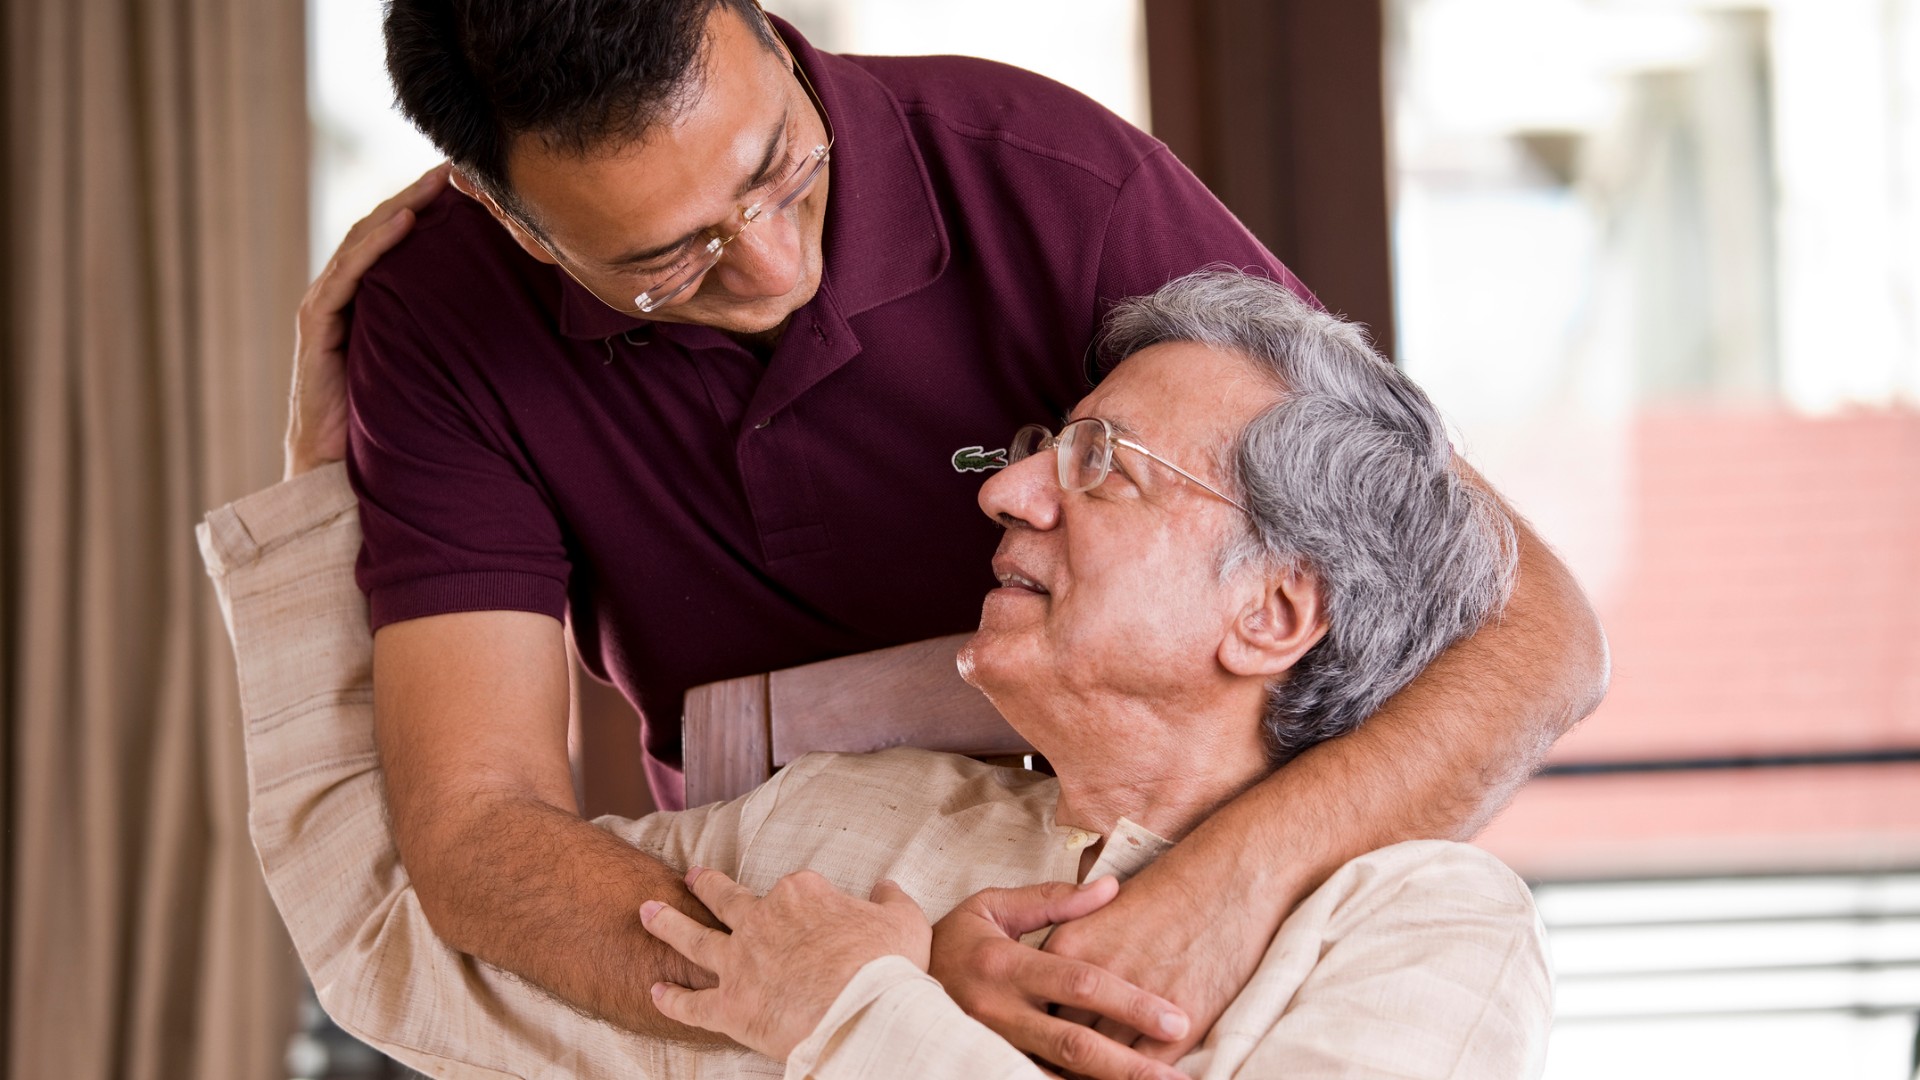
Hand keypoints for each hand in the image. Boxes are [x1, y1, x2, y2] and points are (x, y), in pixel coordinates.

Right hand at [284, 163, 449, 478]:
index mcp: (370, 302)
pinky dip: (374, 245)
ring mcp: (327, 308)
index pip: (398, 241)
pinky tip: (405, 220)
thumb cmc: (390, 423)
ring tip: (437, 181)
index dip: (428, 208)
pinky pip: (347, 276)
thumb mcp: (430, 368)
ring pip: (363, 242)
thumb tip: (512, 318)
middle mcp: (345, 296)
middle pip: (381, 230)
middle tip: (458, 167)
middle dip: (418, 194)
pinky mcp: (317, 327)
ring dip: (401, 205)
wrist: (339, 470)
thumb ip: (450, 338)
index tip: (468, 184)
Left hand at [640, 866, 931, 1060]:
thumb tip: (886, 885)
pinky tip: (654, 991)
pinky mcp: (730, 1006)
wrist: (862, 1010)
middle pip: (726, 897)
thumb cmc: (887, 966)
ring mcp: (740, 962)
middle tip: (691, 876)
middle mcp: (762, 920)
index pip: (795, 887)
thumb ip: (891, 899)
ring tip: (646, 911)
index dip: (800, 898)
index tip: (807, 905)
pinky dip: (670, 998)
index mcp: (803, 894)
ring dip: (666, 924)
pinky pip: (691, 1003)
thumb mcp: (904, 920)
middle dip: (707, 885)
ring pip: (693, 938)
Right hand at [930, 878, 1189, 1079]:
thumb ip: (1053, 901)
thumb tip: (1111, 887)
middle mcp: (997, 1011)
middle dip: (1129, 1065)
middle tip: (1176, 1078)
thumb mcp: (993, 907)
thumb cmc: (952, 942)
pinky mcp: (980, 1065)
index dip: (1130, 1003)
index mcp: (1004, 964)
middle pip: (1074, 1044)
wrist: (884, 981)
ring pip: (1052, 1076)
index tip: (1176, 1019)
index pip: (1078, 983)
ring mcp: (987, 1045)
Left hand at [1044, 865, 1262, 1065]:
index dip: (1039, 1025)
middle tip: (1061, 1067)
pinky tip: (1137, 1075)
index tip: (1040, 1038)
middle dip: (1062, 1054)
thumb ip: (1076, 940)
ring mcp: (1135, 1006)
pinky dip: (1137, 1076)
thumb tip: (1056, 971)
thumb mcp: (1104, 905)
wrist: (1229, 878)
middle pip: (1061, 1037)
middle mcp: (1093, 979)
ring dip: (1098, 1069)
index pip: (1039, 1002)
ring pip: (1100, 1060)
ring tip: (1098, 1072)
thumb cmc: (1172, 886)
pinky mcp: (1178, 1026)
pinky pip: (1144, 1068)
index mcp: (1067, 947)